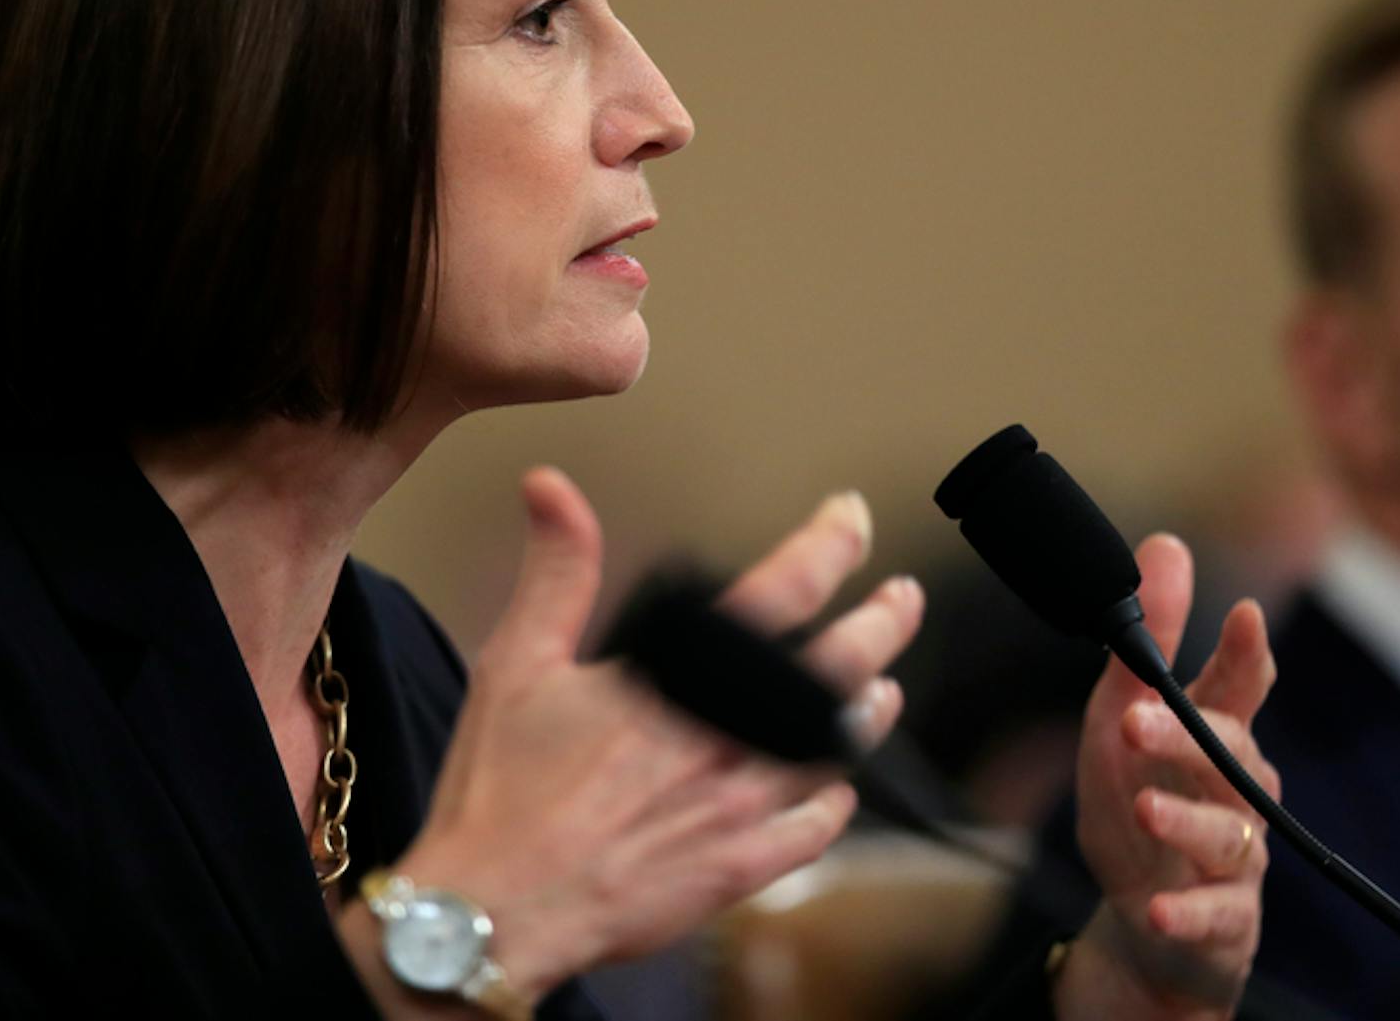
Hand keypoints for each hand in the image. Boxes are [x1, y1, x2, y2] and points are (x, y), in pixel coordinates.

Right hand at [338, 467, 923, 1007]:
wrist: (496, 910)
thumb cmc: (502, 793)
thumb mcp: (517, 662)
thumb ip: (557, 571)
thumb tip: (553, 489)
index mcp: (681, 680)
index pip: (784, 590)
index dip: (832, 545)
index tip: (853, 519)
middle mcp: (726, 739)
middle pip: (839, 669)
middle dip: (883, 625)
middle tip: (903, 599)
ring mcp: (740, 808)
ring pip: (837, 750)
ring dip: (869, 713)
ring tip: (885, 687)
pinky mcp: (738, 869)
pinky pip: (813, 833)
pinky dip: (834, 807)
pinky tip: (836, 794)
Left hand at [1056, 535, 1278, 1020]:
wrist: (1148, 927)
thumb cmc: (1141, 804)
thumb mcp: (1121, 722)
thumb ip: (1145, 644)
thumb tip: (1167, 543)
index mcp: (1215, 737)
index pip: (1241, 688)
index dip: (1247, 653)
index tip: (1245, 615)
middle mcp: (1237, 793)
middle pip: (1233, 756)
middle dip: (1190, 737)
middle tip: (1136, 722)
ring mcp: (1236, 859)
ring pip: (1228, 834)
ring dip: (1184, 820)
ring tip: (1142, 809)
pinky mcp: (1224, 922)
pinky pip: (1213, 917)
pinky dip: (1187, 912)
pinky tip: (1158, 908)